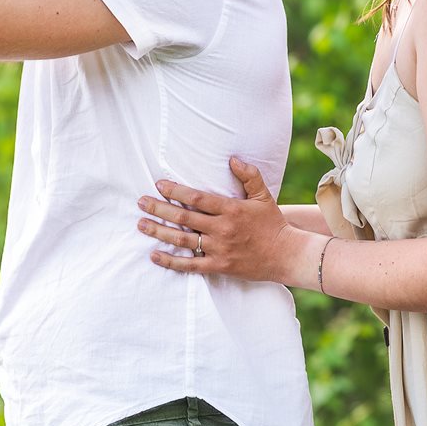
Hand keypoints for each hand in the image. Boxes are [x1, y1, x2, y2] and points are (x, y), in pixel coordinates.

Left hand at [137, 157, 297, 281]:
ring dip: (159, 232)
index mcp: (231, 209)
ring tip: (141, 224)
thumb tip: (232, 159)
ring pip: (182, 240)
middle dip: (159, 208)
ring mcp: (219, 249)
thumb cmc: (272, 223)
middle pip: (184, 218)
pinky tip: (154, 255)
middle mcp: (222, 229)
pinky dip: (170, 261)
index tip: (159, 184)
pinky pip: (190, 265)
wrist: (286, 255)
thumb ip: (249, 175)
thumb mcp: (263, 195)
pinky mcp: (219, 266)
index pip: (197, 198)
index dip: (176, 191)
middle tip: (140, 202)